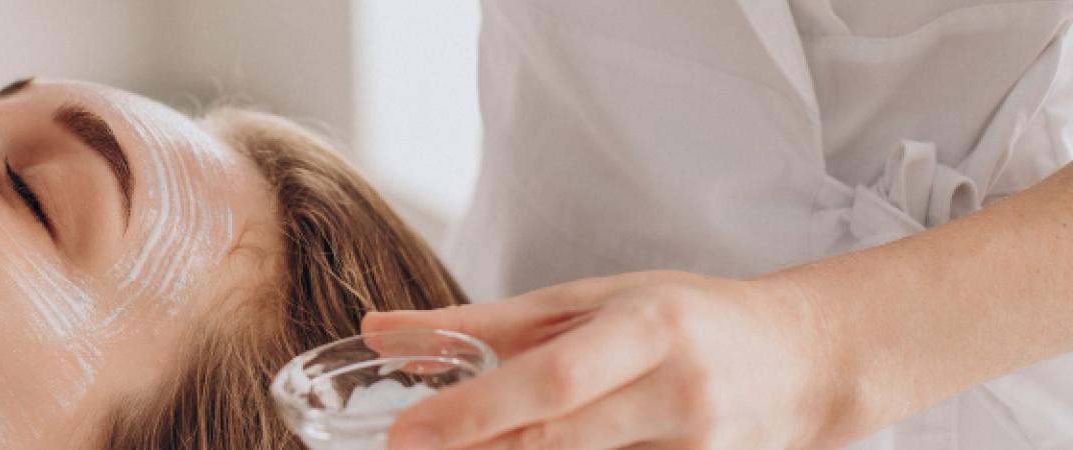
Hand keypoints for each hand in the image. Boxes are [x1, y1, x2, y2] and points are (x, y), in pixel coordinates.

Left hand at [364, 271, 852, 448]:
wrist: (806, 360)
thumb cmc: (685, 318)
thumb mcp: (591, 300)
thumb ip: (483, 323)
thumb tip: (376, 331)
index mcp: (650, 329)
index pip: (549, 381)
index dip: (473, 415)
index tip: (404, 435)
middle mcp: (680, 394)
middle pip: (560, 444)